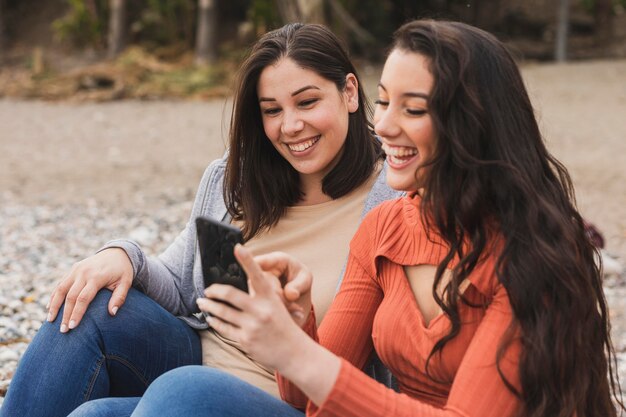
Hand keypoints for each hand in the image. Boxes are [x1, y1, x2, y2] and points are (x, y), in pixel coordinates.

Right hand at [47, 248, 132, 332]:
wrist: (117, 253)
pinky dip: (54, 296)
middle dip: (65, 314)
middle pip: (70, 296)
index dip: (76, 313)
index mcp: (96, 277)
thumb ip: (119, 297)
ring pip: (61, 289)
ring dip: (54, 305)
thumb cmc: (122, 271)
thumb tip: (113, 313)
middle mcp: (84, 272)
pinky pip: (60, 284)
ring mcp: (76, 270)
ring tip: (50, 321)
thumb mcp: (126, 283)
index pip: (83, 298)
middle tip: (62, 331)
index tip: (72, 327)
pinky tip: (49, 307)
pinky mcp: (73, 269)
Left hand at [197, 245, 311, 371]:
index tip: (237, 247)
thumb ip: (261, 296)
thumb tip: (241, 284)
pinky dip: (214, 321)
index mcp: (270, 298)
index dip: (247, 260)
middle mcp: (261, 310)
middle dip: (214, 290)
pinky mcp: (245, 340)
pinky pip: (223, 328)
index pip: (257, 275)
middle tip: (207, 289)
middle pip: (230, 294)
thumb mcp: (278, 306)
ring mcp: (252, 326)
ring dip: (209, 306)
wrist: (296, 354)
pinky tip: (210, 318)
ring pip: (222, 312)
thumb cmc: (284, 326)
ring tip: (201, 302)